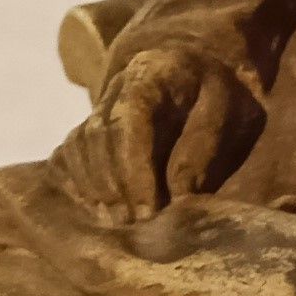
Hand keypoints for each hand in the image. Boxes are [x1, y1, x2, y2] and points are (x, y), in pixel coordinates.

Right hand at [53, 43, 260, 221]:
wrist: (199, 73)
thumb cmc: (218, 95)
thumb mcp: (227, 109)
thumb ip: (204, 143)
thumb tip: (179, 192)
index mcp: (152, 74)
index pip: (129, 119)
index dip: (133, 167)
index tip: (148, 209)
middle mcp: (117, 86)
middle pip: (99, 135)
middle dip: (113, 183)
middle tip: (132, 221)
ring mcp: (100, 105)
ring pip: (79, 143)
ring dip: (93, 185)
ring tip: (114, 219)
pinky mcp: (91, 125)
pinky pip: (68, 151)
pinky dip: (74, 179)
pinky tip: (90, 206)